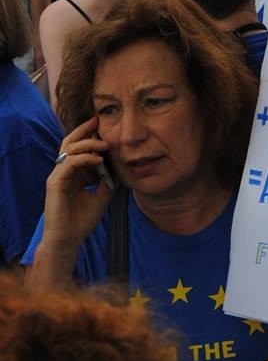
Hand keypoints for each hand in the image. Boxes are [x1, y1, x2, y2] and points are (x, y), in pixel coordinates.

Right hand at [42, 116, 113, 252]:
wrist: (69, 240)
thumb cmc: (82, 221)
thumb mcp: (102, 196)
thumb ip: (108, 180)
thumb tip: (119, 167)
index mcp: (72, 174)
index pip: (78, 148)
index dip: (89, 136)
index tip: (103, 126)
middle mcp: (63, 171)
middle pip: (69, 142)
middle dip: (83, 130)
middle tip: (97, 120)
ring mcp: (57, 176)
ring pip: (68, 149)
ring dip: (87, 143)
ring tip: (104, 144)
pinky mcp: (55, 183)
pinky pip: (69, 163)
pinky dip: (84, 158)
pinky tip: (98, 160)